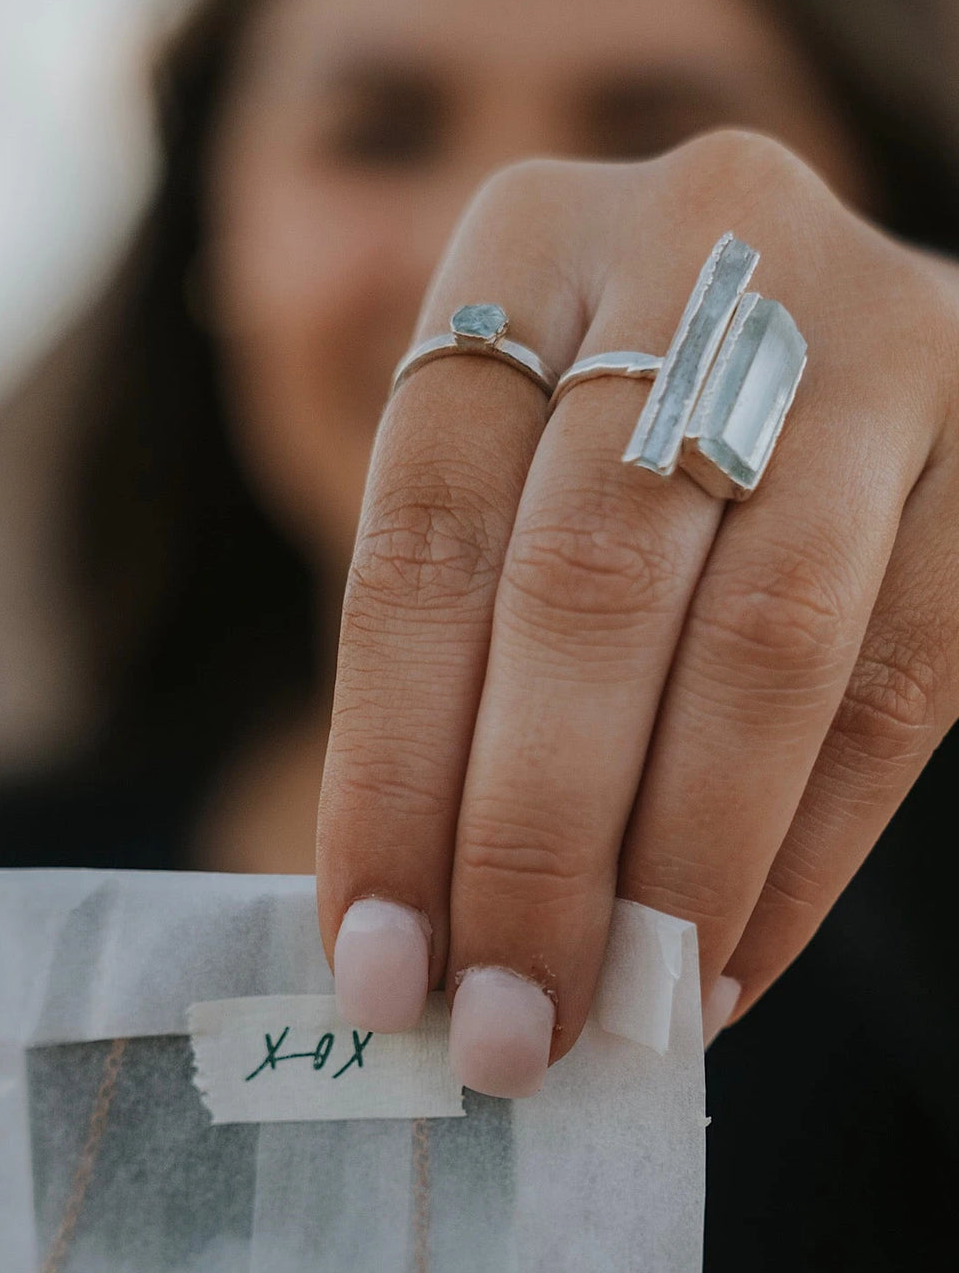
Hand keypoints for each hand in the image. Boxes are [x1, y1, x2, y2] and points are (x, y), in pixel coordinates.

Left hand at [316, 129, 958, 1094]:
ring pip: (759, 644)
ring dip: (675, 869)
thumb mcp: (522, 482)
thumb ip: (472, 661)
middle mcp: (699, 244)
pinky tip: (730, 965)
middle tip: (502, 1030)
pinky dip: (802, 850)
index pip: (421, 540)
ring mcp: (873, 328)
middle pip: (585, 587)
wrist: (830, 369)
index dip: (390, 774)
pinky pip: (899, 684)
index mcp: (523, 243)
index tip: (373, 963)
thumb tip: (419, 940)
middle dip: (533, 844)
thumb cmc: (623, 455)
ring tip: (619, 1020)